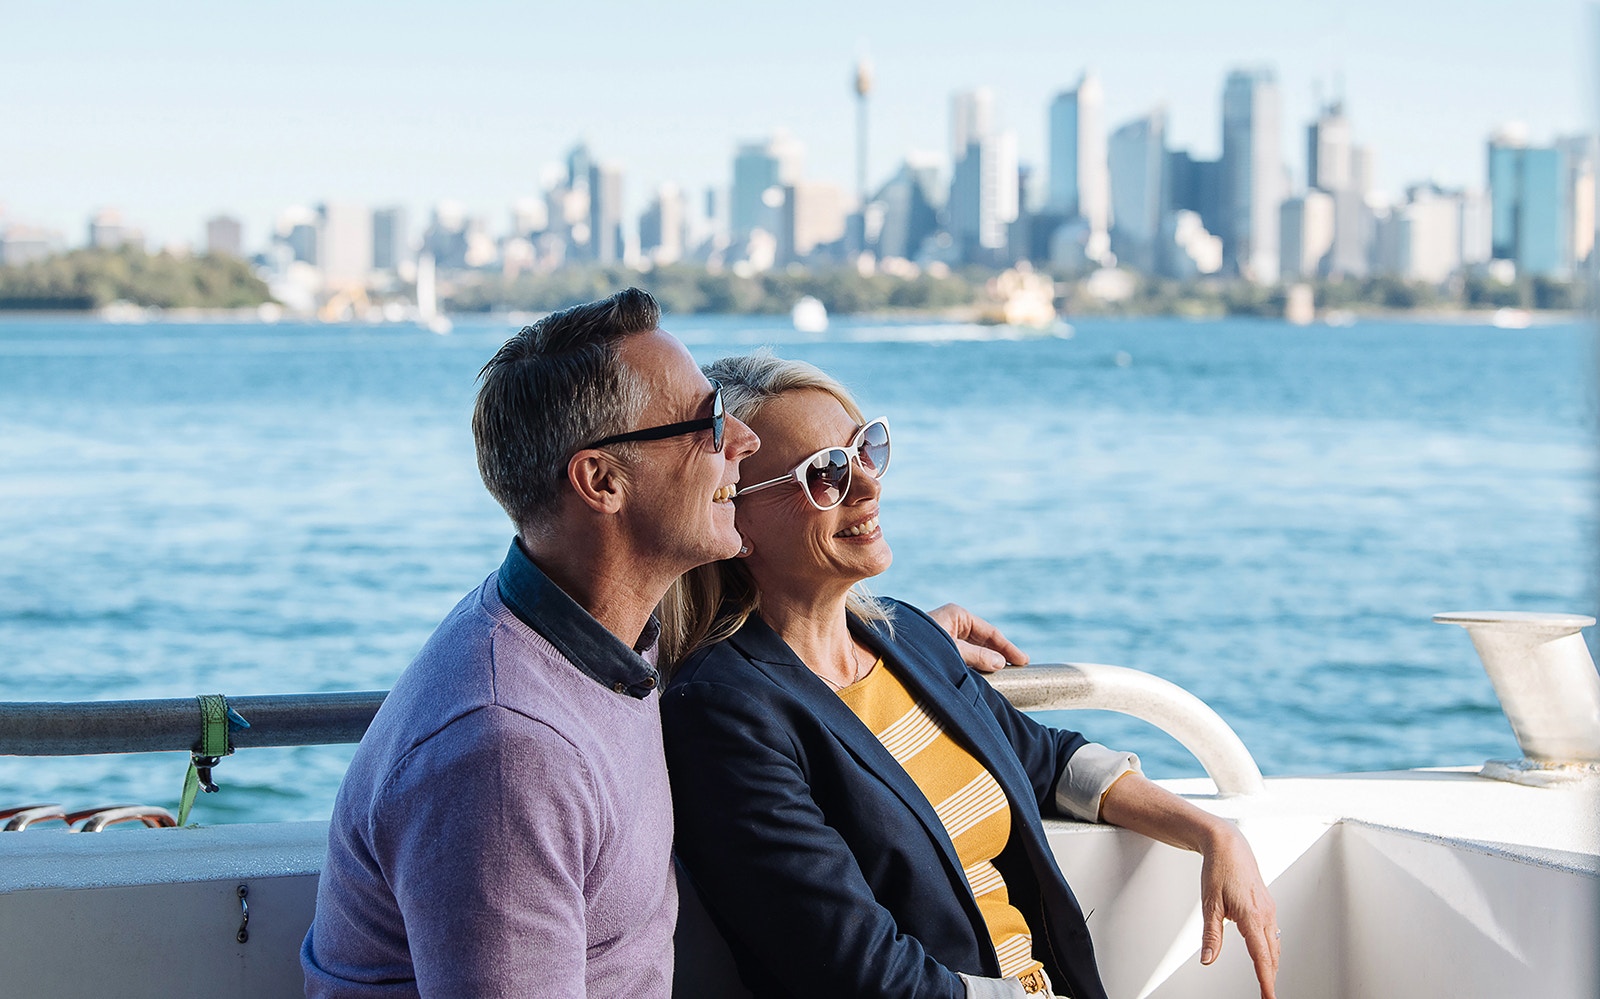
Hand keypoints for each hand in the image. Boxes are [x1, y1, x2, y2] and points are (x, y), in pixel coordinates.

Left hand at [926, 603, 1027, 673]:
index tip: (1023, 662)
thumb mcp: (952, 651)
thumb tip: (1001, 663)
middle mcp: (952, 622)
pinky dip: (975, 665)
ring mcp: (946, 635)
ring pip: (974, 649)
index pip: (990, 632)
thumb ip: (977, 657)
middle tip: (1018, 669)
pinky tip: (984, 676)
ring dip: (987, 661)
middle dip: (999, 654)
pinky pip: (963, 656)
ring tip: (1005, 675)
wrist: (888, 653)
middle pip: (984, 640)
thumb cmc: (918, 646)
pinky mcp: (939, 648)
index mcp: (957, 614)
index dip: (1008, 647)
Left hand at [1199, 825, 1279, 998]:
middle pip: (1272, 955)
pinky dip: (1271, 949)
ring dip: (1272, 964)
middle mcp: (1266, 914)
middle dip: (1270, 977)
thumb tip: (1207, 959)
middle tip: (1266, 995)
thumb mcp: (1209, 904)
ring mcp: (1269, 909)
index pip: (1262, 957)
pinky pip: (1273, 932)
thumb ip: (1211, 936)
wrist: (1228, 844)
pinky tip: (1266, 955)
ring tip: (1267, 982)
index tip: (1268, 997)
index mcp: (1252, 916)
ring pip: (1275, 944)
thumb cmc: (1219, 869)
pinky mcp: (1267, 905)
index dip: (1265, 981)